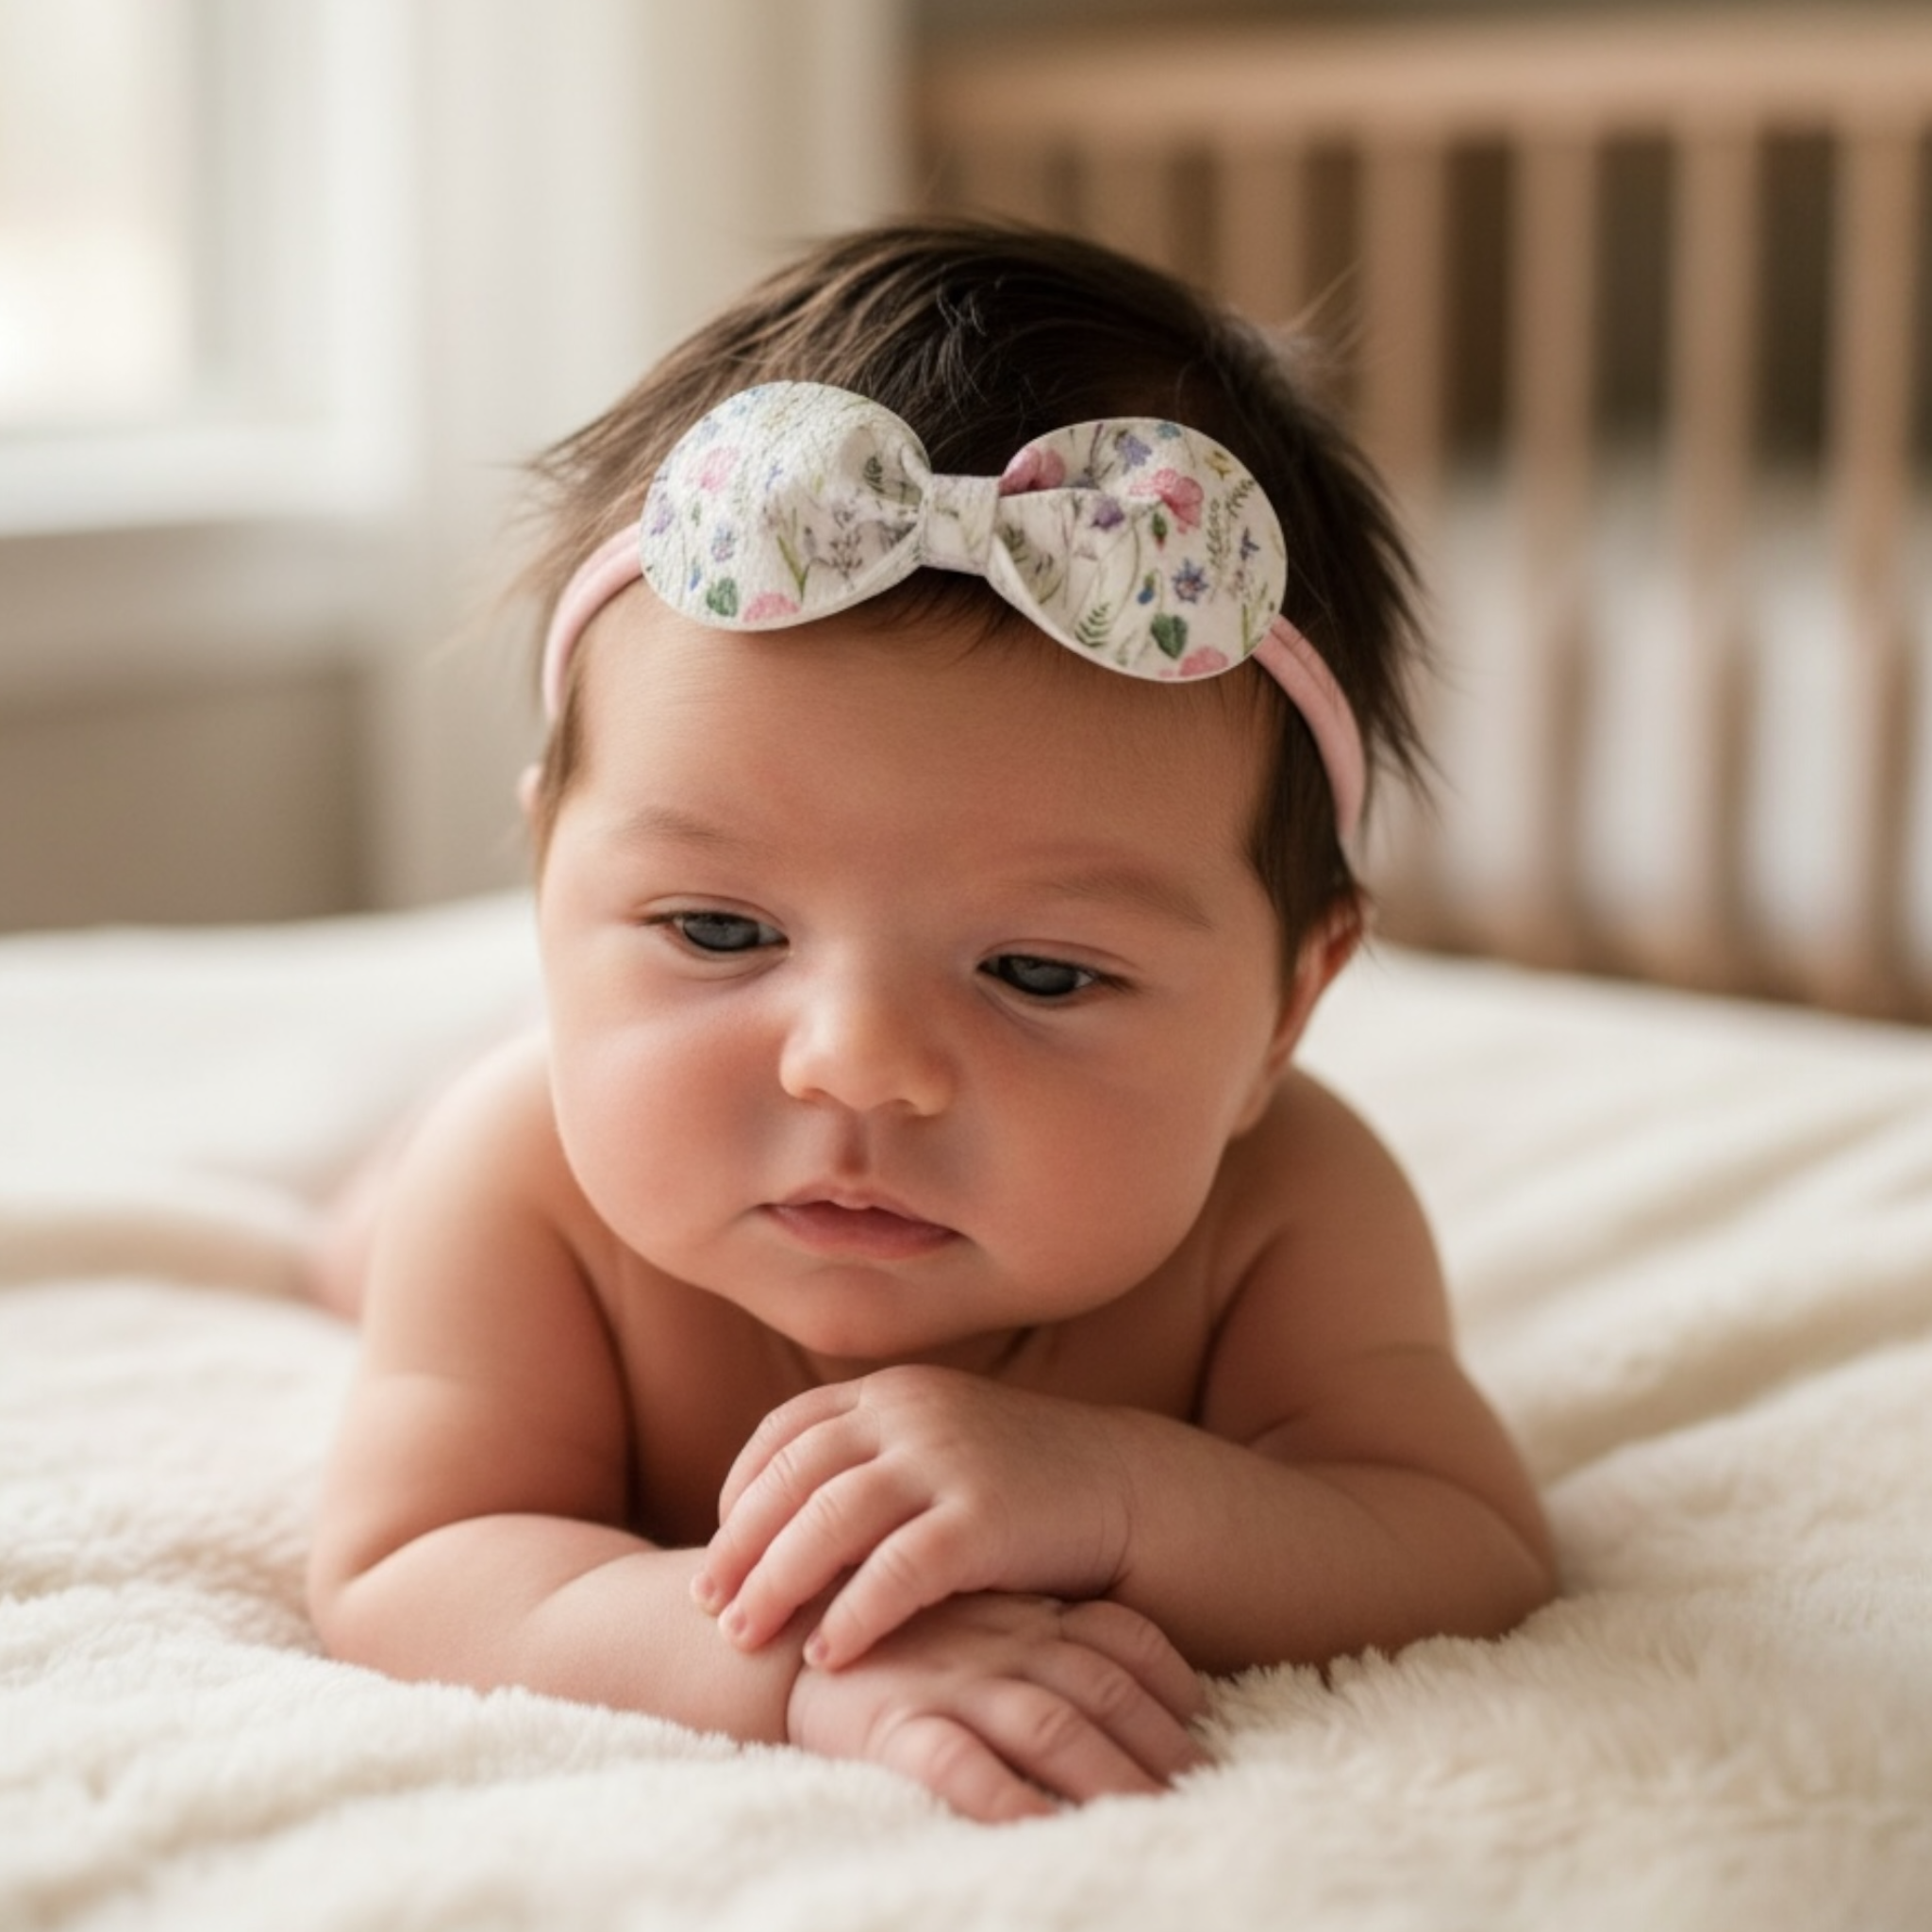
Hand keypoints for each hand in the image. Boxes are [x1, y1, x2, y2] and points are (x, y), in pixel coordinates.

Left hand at [693, 1365, 1133, 1667]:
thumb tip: (776, 1520)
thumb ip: (867, 1463)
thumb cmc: (1017, 1482)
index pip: (786, 1431)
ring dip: (775, 1582)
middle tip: (708, 1603)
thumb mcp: (935, 1447)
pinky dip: (852, 1614)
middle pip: (793, 1476)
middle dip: (740, 1544)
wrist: (1125, 1490)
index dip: (741, 1489)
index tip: (716, 1544)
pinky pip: (896, 1570)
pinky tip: (827, 1653)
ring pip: (829, 1519)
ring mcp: (947, 1459)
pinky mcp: (984, 1517)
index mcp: (891, 1392)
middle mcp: (910, 1413)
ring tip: (744, 1637)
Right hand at [786, 1593, 1207, 1822]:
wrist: (777, 1620)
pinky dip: (1005, 1800)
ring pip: (1048, 1727)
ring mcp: (952, 1678)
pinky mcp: (896, 1720)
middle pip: (1101, 1691)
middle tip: (1196, 1791)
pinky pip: (959, 1765)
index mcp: (1025, 1606)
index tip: (1203, 1722)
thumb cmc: (889, 1622)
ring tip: (1147, 1822)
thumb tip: (1115, 1672)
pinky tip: (1040, 1832)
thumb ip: (1039, 1621)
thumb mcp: (975, 1602)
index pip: (1124, 1635)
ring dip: (1104, 1777)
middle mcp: (1001, 1638)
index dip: (1171, 1681)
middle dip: (1156, 1746)